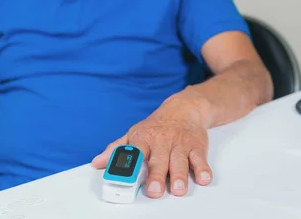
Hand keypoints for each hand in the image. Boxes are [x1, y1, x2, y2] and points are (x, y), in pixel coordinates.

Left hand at [91, 95, 212, 198]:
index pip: (136, 151)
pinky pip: (200, 158)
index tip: (127, 176)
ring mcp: (180, 144)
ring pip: (180, 160)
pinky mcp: (197, 146)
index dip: (131, 163)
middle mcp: (163, 141)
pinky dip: (203, 168)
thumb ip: (117, 149)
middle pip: (159, 160)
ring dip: (180, 175)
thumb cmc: (156, 126)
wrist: (184, 108)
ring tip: (178, 189)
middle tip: (155, 191)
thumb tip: (97, 163)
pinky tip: (204, 178)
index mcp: (144, 139)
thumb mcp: (135, 133)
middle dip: (157, 175)